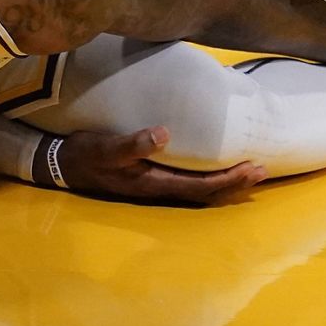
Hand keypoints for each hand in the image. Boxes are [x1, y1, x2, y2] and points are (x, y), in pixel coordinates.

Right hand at [56, 126, 267, 203]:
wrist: (63, 163)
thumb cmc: (86, 154)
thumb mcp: (105, 147)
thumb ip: (132, 143)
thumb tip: (164, 134)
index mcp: (153, 182)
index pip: (200, 186)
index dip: (228, 180)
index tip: (252, 168)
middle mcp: (159, 187)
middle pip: (206, 191)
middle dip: (235, 182)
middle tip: (262, 169)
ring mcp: (155, 183)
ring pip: (199, 187)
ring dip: (225, 180)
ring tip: (249, 169)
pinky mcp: (151, 174)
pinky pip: (189, 178)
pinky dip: (209, 173)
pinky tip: (216, 162)